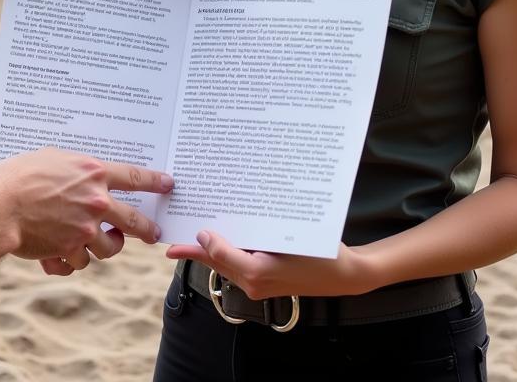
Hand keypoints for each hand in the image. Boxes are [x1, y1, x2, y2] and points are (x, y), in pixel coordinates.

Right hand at [0, 149, 172, 270]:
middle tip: (153, 234)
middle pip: (135, 221)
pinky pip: (80, 262)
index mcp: (92, 172)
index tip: (169, 184)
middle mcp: (96, 201)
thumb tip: (80, 172)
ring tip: (103, 243)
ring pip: (111, 248)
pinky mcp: (71, 250)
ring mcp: (85, 228)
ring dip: (107, 247)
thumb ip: (71, 168)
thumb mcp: (49, 159)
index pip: (135, 176)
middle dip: (147, 230)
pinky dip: (71, 260)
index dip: (155, 181)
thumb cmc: (17, 177)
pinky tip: (61, 256)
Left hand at [167, 230, 369, 298]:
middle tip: (172, 241)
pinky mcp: (264, 281)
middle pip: (216, 262)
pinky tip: (224, 236)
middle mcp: (252, 283)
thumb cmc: (317, 256)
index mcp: (255, 273)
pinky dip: (228, 252)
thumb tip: (207, 237)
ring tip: (193, 233)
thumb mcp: (281, 242)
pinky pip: (239, 265)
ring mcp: (258, 285)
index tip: (187, 231)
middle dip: (195, 251)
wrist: (345, 274)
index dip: (197, 245)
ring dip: (210, 250)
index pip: (216, 255)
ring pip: (225, 264)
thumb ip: (240, 244)